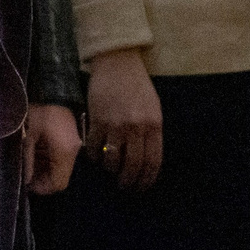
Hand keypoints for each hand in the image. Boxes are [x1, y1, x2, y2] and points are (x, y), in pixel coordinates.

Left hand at [25, 103, 79, 194]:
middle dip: (41, 178)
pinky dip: (47, 157)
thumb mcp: (28, 136)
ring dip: (44, 168)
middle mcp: (73, 150)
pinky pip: (59, 155)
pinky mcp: (70, 136)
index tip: (26, 184)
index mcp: (66, 152)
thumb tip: (26, 181)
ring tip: (27, 162)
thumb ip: (28, 161)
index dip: (42, 188)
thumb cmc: (37, 110)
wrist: (49, 85)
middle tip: (24, 173)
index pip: (59, 183)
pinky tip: (34, 151)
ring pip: (60, 166)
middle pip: (60, 176)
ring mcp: (73, 143)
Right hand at [83, 48, 161, 189]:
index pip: (153, 162)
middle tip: (124, 186)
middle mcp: (136, 128)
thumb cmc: (137, 85)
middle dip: (128, 182)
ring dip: (110, 170)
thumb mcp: (153, 108)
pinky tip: (96, 156)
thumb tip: (146, 160)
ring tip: (110, 169)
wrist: (117, 62)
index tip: (141, 187)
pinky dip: (95, 157)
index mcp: (154, 125)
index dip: (146, 180)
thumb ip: (151, 132)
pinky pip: (95, 148)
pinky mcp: (97, 121)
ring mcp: (116, 125)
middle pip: (133, 166)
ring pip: (112, 161)